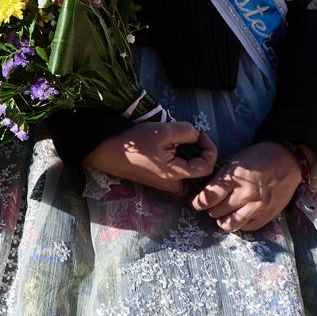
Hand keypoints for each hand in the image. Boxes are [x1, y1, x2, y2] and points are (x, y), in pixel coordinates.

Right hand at [83, 121, 217, 194]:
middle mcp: (173, 185)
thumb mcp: (162, 131)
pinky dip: (179, 161)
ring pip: (188, 174)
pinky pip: (176, 174)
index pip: (207, 167)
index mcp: (176, 175)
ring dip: (190, 158)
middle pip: (199, 174)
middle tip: (192, 139)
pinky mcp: (156, 180)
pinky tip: (169, 148)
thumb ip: (185, 131)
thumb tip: (197, 135)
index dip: (210, 149)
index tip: (200, 134)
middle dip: (200, 155)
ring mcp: (164, 185)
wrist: (106, 152)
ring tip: (180, 142)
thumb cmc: (134, 143)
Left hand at [191, 142, 301, 232]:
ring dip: (222, 220)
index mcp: (234, 178)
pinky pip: (247, 227)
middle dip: (209, 209)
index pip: (208, 198)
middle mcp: (246, 194)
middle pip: (216, 212)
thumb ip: (220, 177)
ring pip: (230, 224)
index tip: (196, 202)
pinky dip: (239, 223)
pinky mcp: (268, 215)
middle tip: (211, 204)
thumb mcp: (234, 161)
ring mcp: (258, 207)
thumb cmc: (257, 158)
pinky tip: (238, 214)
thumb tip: (203, 190)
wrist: (288, 162)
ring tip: (222, 213)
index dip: (198, 202)